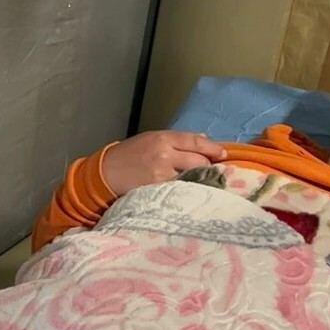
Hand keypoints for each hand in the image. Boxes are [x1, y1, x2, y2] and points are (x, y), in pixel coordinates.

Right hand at [101, 131, 226, 195]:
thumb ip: (176, 140)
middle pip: (199, 160)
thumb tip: (202, 139)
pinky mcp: (158, 189)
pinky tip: (189, 192)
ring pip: (192, 176)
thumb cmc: (129, 156)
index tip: (223, 154)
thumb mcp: (150, 140)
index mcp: (163, 138)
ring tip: (202, 183)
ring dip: (200, 180)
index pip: (195, 141)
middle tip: (212, 171)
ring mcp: (162, 173)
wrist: (105, 173)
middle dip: (208, 166)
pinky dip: (188, 190)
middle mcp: (165, 154)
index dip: (212, 148)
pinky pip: (181, 189)